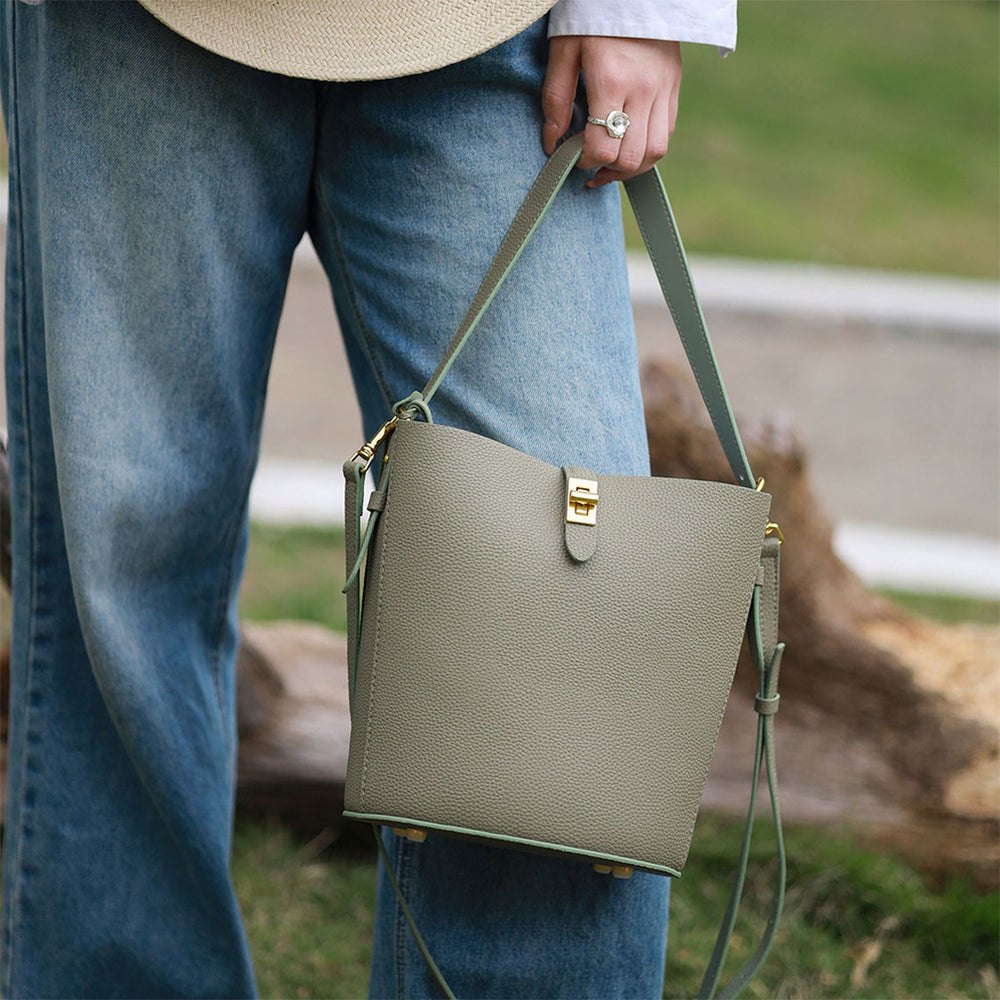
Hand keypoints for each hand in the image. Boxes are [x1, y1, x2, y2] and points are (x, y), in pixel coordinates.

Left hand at [542, 36, 681, 187]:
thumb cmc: (592, 15)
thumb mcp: (564, 50)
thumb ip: (556, 99)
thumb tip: (551, 142)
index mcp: (612, 82)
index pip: (603, 148)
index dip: (585, 162)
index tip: (573, 158)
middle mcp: (643, 90)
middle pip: (632, 159)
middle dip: (608, 171)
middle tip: (591, 165)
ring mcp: (663, 89)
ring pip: (655, 152)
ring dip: (632, 167)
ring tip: (611, 163)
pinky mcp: (674, 85)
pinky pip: (667, 132)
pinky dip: (648, 146)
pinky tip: (629, 140)